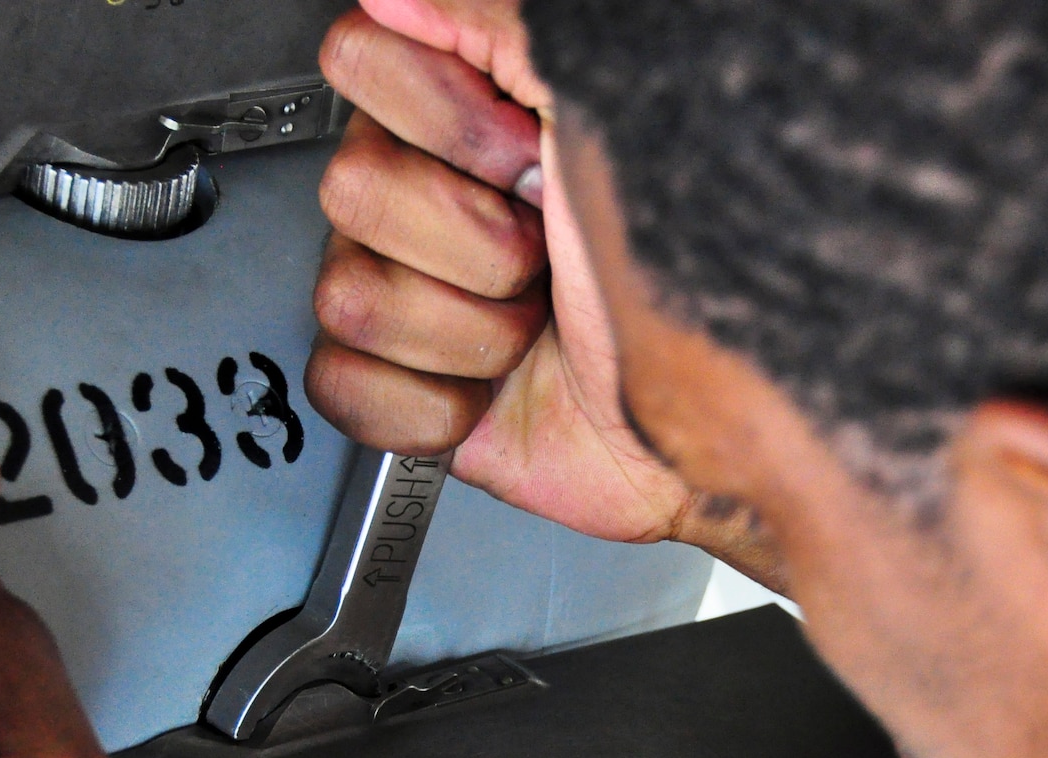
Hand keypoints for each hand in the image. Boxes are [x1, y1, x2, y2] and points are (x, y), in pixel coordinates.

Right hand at [310, 0, 786, 588]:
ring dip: (467, 331)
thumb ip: (499, 27)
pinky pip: (345, 386)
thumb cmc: (680, 278)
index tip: (523, 153)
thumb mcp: (610, 113)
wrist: (702, 428)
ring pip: (349, 295)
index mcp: (469, 116)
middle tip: (542, 259)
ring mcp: (411, 294)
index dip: (442, 120)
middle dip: (474, 242)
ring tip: (532, 330)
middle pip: (353, 188)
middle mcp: (430, 197)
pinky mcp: (401, 388)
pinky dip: (430, 406)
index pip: (364, 62)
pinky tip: (489, 390)